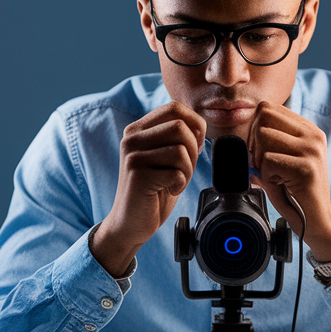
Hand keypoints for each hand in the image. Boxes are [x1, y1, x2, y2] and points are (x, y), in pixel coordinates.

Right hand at [91, 102, 206, 275]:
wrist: (130, 223)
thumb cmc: (152, 191)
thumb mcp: (163, 157)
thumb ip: (175, 138)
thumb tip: (200, 124)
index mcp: (138, 129)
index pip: (174, 108)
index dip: (194, 124)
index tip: (194, 147)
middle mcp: (131, 138)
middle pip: (180, 126)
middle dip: (193, 150)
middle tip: (184, 169)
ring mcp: (133, 155)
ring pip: (180, 149)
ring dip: (187, 170)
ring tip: (174, 181)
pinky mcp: (138, 175)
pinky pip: (176, 172)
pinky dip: (180, 184)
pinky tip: (167, 190)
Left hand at [246, 101, 330, 261]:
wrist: (316, 222)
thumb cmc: (296, 193)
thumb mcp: (284, 161)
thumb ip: (270, 144)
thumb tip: (243, 135)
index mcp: (308, 130)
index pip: (269, 108)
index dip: (255, 129)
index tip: (262, 152)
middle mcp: (313, 135)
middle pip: (264, 116)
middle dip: (255, 141)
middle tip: (264, 165)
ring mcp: (311, 150)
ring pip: (264, 136)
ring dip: (260, 160)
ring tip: (275, 176)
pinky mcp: (306, 167)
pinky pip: (268, 160)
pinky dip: (266, 176)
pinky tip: (281, 185)